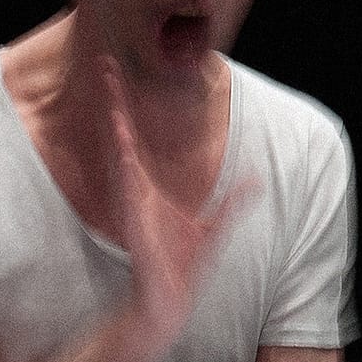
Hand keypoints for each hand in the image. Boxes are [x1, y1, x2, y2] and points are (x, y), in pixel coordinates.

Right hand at [100, 56, 256, 347]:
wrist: (168, 299)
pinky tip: (119, 128)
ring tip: (109, 81)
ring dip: (114, 113)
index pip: (136, 137)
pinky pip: (126, 176)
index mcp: (149, 185)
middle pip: (121, 130)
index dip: (130, 107)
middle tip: (105, 62)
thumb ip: (234, 201)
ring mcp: (132, 196)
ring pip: (120, 145)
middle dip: (114, 96)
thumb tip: (256, 180)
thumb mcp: (216, 226)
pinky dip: (122, 152)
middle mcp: (136, 184)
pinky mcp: (133, 213)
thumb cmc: (181, 266)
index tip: (125, 77)